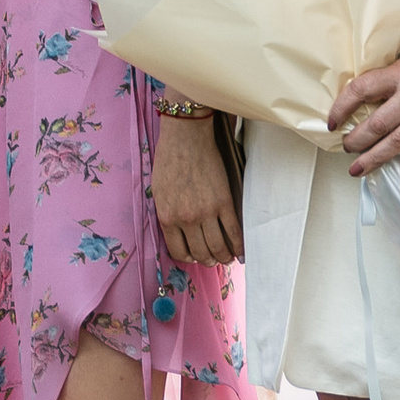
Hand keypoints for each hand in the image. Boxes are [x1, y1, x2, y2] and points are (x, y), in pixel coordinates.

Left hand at [152, 110, 240, 266]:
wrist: (186, 138)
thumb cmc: (169, 160)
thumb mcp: (159, 192)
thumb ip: (167, 215)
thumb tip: (177, 233)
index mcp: (167, 217)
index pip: (179, 251)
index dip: (189, 257)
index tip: (194, 256)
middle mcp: (186, 219)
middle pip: (201, 253)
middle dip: (208, 260)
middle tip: (213, 259)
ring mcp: (207, 212)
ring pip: (219, 248)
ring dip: (224, 257)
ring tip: (226, 256)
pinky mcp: (224, 203)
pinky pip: (234, 232)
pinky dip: (239, 245)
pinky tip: (240, 250)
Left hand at [328, 41, 399, 197]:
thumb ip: (383, 82)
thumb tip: (356, 104)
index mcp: (398, 76)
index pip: (361, 91)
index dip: (341, 107)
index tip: (331, 122)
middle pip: (377, 124)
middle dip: (356, 139)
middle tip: (345, 147)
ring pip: (396, 143)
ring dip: (374, 158)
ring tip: (357, 169)